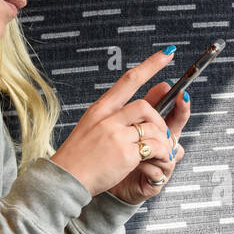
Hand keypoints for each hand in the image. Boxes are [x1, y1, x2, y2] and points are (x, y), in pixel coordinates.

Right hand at [47, 49, 180, 197]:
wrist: (65, 180)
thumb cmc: (78, 157)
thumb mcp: (90, 128)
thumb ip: (112, 118)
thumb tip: (137, 113)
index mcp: (100, 109)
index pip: (129, 80)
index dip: (150, 65)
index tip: (167, 54)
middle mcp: (108, 119)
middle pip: (146, 107)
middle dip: (159, 120)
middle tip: (162, 134)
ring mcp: (116, 135)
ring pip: (153, 128)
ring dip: (163, 140)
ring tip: (162, 151)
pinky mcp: (125, 153)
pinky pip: (154, 147)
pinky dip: (162, 153)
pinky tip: (159, 159)